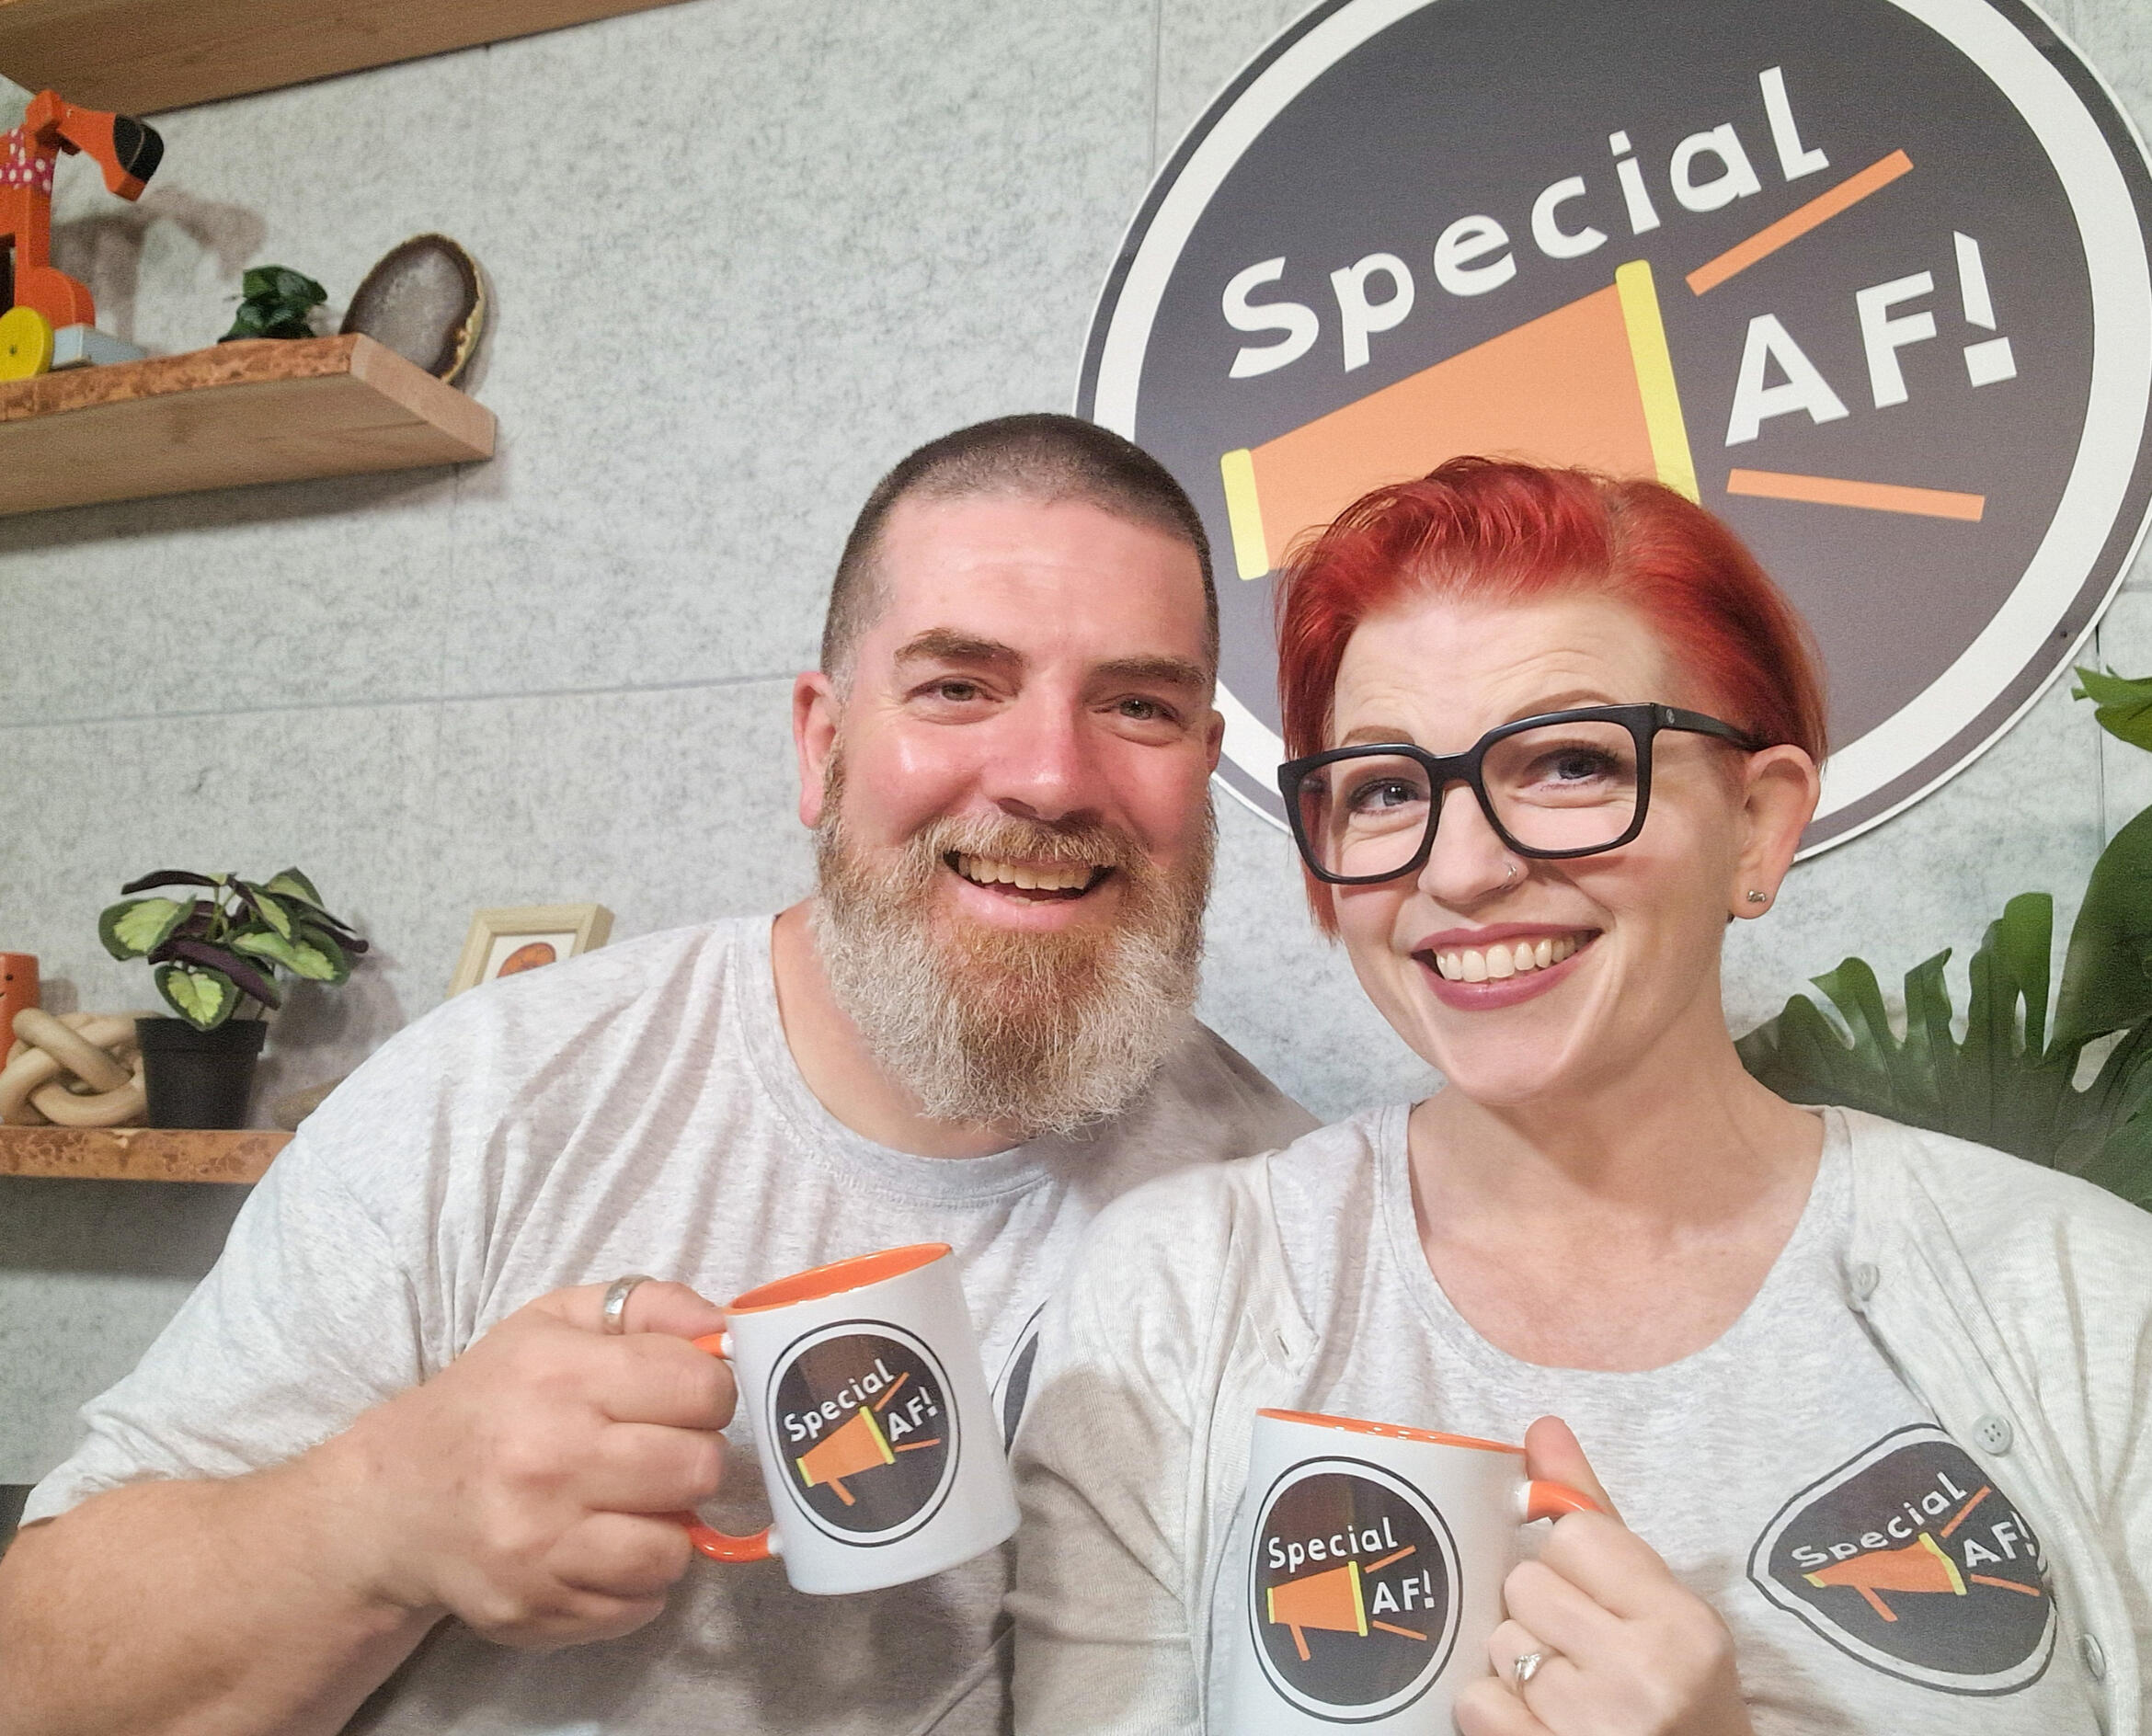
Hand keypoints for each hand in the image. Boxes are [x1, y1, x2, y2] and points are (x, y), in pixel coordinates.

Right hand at [314, 1280, 734, 1649]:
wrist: (394, 1501)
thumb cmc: (490, 1399)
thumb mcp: (556, 1321)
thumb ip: (650, 1306)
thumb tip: (724, 1328)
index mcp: (562, 1377)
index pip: (702, 1388)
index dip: (710, 1392)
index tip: (686, 1400)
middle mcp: (549, 1460)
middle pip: (699, 1469)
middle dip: (693, 1459)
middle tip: (659, 1453)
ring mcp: (539, 1544)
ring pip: (675, 1548)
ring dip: (668, 1527)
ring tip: (633, 1504)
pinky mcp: (534, 1608)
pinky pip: (640, 1605)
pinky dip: (636, 1580)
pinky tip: (601, 1547)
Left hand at [1454, 1418, 1751, 1735]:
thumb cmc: (1679, 1694)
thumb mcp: (1662, 1607)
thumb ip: (1597, 1516)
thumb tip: (1543, 1427)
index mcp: (1681, 1624)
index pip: (1571, 1535)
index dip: (1571, 1566)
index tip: (1597, 1602)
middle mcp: (1643, 1673)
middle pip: (1526, 1584)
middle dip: (1543, 1614)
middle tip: (1583, 1653)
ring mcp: (1593, 1725)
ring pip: (1498, 1641)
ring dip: (1519, 1663)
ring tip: (1568, 1692)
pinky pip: (1477, 1701)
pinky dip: (1496, 1710)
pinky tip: (1540, 1721)